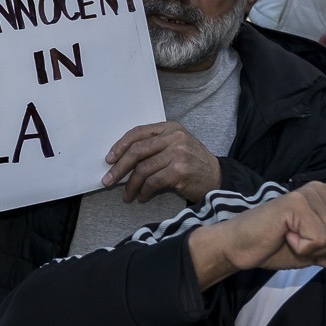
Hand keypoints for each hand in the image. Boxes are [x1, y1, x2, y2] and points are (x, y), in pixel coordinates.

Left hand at [102, 122, 221, 204]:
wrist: (217, 178)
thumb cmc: (192, 164)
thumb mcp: (176, 146)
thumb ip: (154, 147)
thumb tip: (121, 159)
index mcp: (170, 127)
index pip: (138, 133)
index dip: (120, 145)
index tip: (109, 159)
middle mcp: (175, 137)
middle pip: (137, 150)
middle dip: (119, 167)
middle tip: (108, 180)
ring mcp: (178, 153)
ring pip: (143, 169)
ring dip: (131, 185)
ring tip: (127, 195)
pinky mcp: (180, 170)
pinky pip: (153, 182)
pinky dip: (144, 191)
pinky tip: (142, 197)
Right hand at [194, 179, 325, 282]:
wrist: (241, 247)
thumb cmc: (276, 247)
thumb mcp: (316, 255)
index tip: (308, 241)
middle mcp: (323, 189)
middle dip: (323, 251)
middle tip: (296, 240)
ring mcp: (310, 194)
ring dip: (311, 250)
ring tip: (289, 237)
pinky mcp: (297, 204)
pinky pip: (319, 240)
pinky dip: (302, 248)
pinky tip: (284, 235)